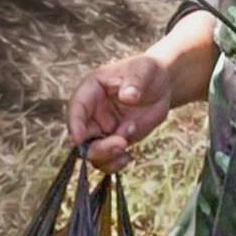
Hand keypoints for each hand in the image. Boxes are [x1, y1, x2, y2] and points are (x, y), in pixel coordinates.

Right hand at [66, 53, 172, 172]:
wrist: (161, 86)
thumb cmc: (147, 72)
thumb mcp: (143, 71)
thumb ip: (135, 82)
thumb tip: (128, 96)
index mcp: (92, 89)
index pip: (76, 107)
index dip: (74, 124)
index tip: (78, 140)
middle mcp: (91, 111)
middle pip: (81, 135)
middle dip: (96, 146)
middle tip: (121, 143)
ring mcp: (102, 128)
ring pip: (92, 151)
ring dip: (106, 156)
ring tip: (126, 151)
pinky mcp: (114, 141)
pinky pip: (107, 159)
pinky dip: (113, 164)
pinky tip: (127, 158)